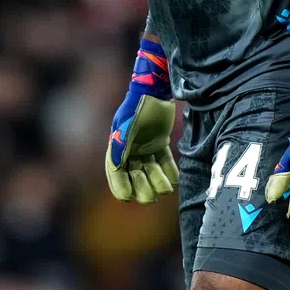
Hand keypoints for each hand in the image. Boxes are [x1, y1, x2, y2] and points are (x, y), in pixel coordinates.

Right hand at [105, 39, 179, 203]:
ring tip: (166, 190)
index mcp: (118, 145)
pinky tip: (174, 180)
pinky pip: (163, 160)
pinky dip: (168, 170)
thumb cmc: (138, 107)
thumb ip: (121, 146)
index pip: (115, 171)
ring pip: (150, 169)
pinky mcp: (160, 142)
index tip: (127, 198)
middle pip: (134, 174)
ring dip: (157, 180)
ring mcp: (145, 145)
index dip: (119, 185)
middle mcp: (130, 148)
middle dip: (141, 187)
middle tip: (151, 199)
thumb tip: (115, 167)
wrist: (155, 89)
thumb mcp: (127, 126)